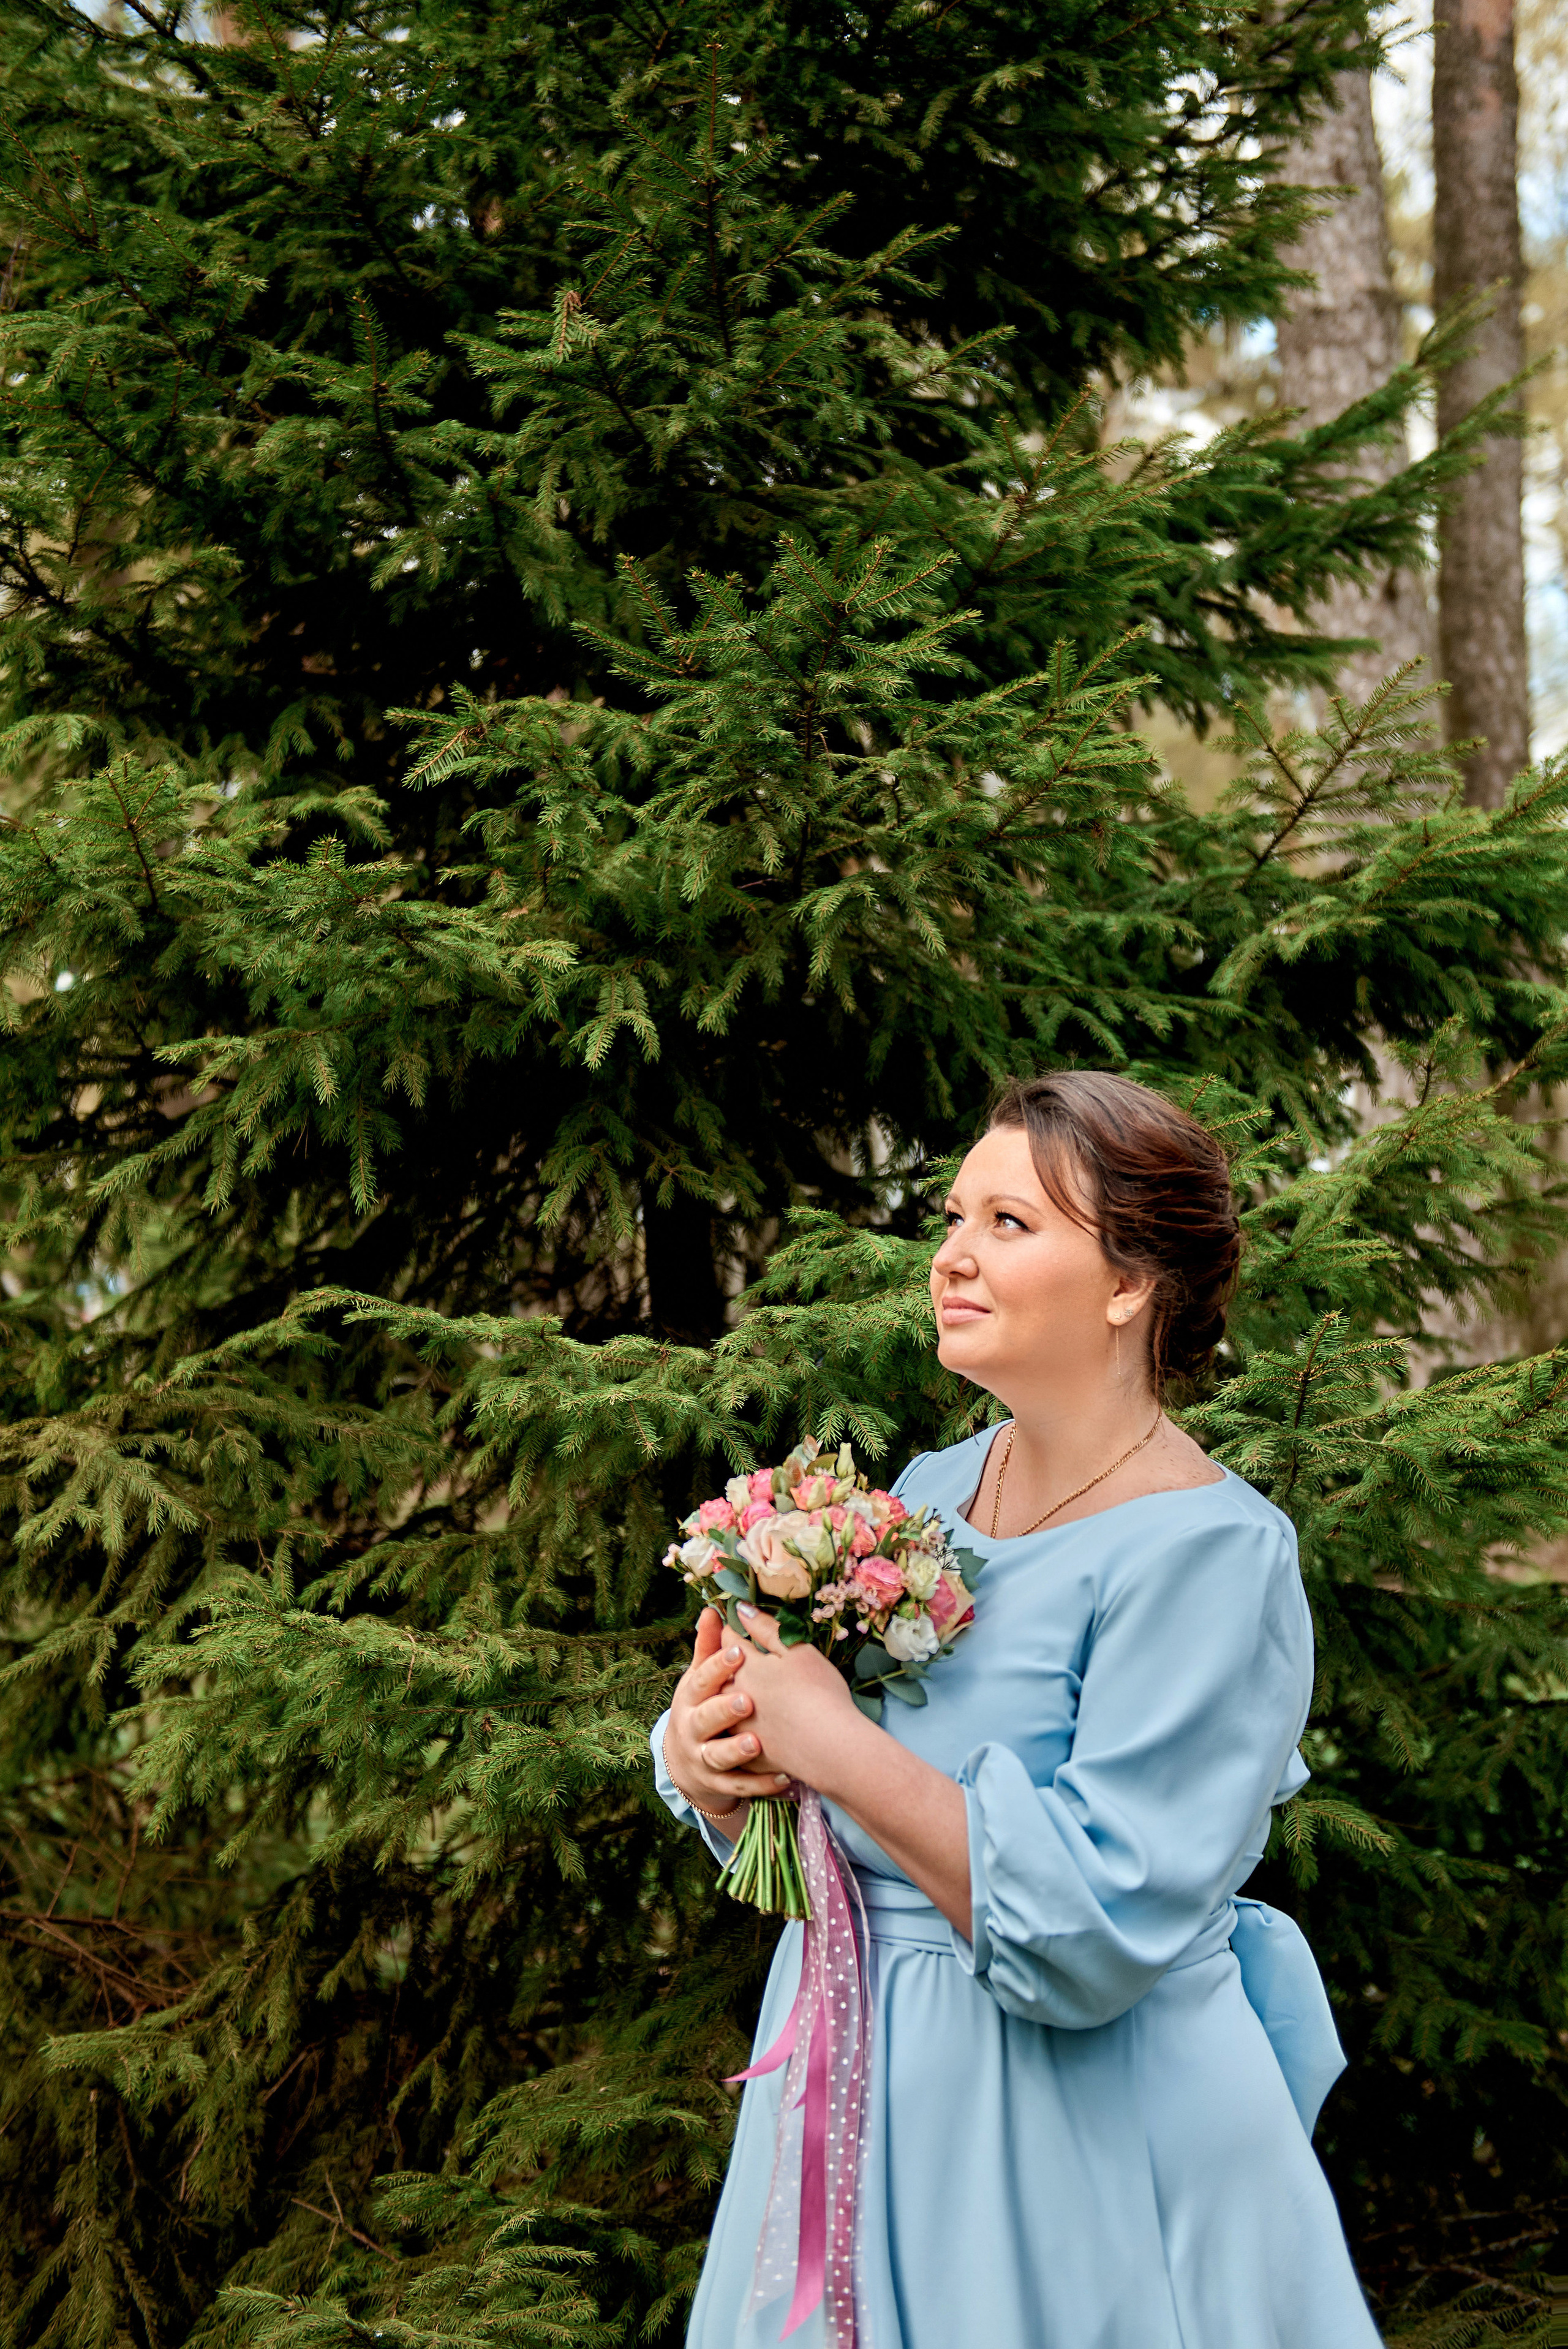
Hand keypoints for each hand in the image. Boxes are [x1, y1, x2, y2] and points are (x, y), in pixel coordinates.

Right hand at [664, 1607, 792, 1813]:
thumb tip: (711, 1609)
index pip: (701, 1680)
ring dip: (737, 1751)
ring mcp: (703, 1759)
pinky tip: (784, 1778)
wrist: (685, 1761)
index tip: (740, 1652)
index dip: (718, 1667)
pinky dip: (761, 1785)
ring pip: (718, 1758)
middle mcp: (692, 1729)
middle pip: (704, 1720)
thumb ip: (708, 1647)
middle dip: (724, 1711)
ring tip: (758, 1743)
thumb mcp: (699, 1679)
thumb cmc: (702, 1706)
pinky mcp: (719, 1785)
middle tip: (748, 1701)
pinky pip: (739, 1786)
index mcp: (690, 1698)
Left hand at [729, 1604, 866, 1794]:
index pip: (729, 1643)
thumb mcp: (797, 1651)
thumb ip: (767, 1629)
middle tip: (728, 1660)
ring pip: (723, 1711)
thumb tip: (741, 1608)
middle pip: (719, 1677)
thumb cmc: (818, 1692)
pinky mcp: (751, 1756)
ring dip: (725, 1702)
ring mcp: (741, 1729)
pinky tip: (745, 1738)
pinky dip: (738, 1737)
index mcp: (747, 1668)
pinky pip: (736, 1744)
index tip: (731, 1627)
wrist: (829, 1747)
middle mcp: (737, 1696)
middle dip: (721, 1666)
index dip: (730, 1632)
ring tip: (737, 1699)